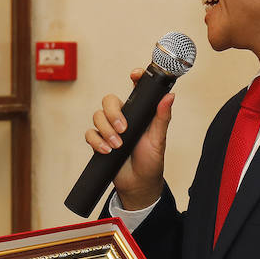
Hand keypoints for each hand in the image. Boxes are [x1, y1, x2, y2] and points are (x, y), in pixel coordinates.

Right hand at [84, 69, 174, 209]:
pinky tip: (107, 150)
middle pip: (109, 101)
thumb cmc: (151, 161)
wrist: (138, 184)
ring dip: (106, 130)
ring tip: (117, 145)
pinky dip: (97, 141)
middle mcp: (123, 117)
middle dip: (113, 113)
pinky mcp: (99, 141)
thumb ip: (162, 117)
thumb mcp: (159, 139)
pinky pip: (90, 134)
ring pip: (97, 116)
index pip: (135, 89)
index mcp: (139, 112)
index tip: (134, 74)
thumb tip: (170, 96)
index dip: (134, 78)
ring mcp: (109, 129)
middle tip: (123, 129)